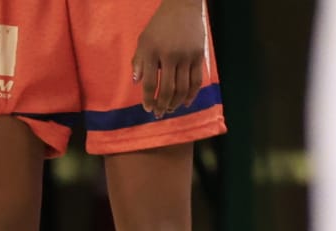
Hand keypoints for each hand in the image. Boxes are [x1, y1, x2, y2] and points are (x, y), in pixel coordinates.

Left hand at [131, 0, 206, 116]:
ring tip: (170, 109)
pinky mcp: (199, 56)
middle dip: (162, 105)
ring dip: (176, 103)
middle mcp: (170, 55)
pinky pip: (196, 81)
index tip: (148, 108)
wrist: (182, 7)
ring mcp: (186, 56)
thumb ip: (138, 61)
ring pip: (183, 88)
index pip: (151, 83)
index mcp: (152, 52)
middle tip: (159, 114)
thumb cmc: (159, 26)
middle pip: (168, 89)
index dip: (149, 99)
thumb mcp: (143, 40)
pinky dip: (192, 95)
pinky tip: (186, 103)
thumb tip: (136, 83)